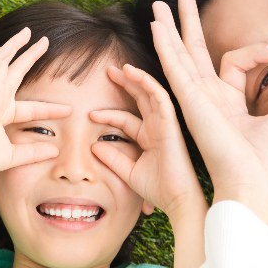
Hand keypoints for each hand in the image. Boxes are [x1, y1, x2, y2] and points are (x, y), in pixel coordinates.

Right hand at [0, 28, 71, 182]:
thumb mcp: (15, 156)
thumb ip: (33, 152)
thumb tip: (55, 151)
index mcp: (2, 115)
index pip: (31, 108)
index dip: (50, 108)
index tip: (69, 109)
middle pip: (16, 73)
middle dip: (30, 57)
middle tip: (44, 41)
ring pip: (2, 63)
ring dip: (15, 46)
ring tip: (29, 32)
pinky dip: (2, 54)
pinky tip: (13, 43)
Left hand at [90, 64, 204, 222]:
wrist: (177, 199)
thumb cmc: (158, 189)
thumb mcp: (128, 172)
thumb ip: (113, 158)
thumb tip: (93, 146)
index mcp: (149, 138)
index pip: (126, 119)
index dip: (109, 114)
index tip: (90, 114)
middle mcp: (158, 127)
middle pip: (140, 99)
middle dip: (126, 84)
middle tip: (108, 71)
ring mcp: (166, 124)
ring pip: (151, 93)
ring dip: (136, 78)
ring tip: (120, 67)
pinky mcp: (172, 123)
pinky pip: (160, 97)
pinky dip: (148, 84)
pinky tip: (134, 74)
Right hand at [151, 0, 267, 229]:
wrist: (256, 188)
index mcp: (229, 103)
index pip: (236, 60)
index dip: (261, 49)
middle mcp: (207, 99)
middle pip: (193, 51)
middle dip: (186, 20)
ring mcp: (196, 100)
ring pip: (179, 55)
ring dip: (169, 27)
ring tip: (157, 1)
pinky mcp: (191, 102)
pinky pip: (175, 68)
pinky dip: (165, 46)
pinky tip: (157, 26)